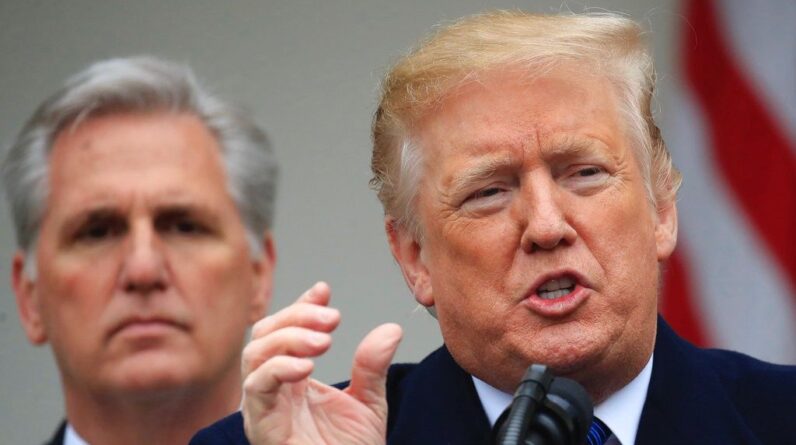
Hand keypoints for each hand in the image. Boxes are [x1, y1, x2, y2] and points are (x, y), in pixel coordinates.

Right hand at [241, 282, 402, 444]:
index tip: (324, 290)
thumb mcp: (369, 404)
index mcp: (295, 378)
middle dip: (296, 316)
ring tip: (325, 341)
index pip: (287, 329)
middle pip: (265, 333)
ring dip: (289, 338)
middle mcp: (275, 388)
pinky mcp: (261, 425)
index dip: (301, 306)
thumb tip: (391, 328)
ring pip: (254, 353)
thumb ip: (372, 366)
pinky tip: (307, 367)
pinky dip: (278, 369)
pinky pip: (256, 387)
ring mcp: (264, 405)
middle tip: (332, 318)